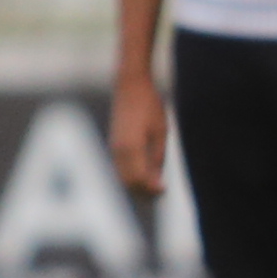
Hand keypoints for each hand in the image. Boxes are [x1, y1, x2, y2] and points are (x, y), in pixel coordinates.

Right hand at [109, 68, 169, 202]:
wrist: (130, 86)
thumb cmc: (149, 106)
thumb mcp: (160, 132)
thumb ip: (157, 158)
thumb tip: (157, 182)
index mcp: (132, 148)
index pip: (139, 180)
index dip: (151, 189)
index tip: (164, 190)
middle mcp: (118, 151)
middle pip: (128, 183)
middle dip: (143, 191)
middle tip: (160, 191)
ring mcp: (113, 148)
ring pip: (121, 177)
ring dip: (136, 184)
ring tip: (153, 183)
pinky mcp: (112, 144)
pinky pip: (119, 168)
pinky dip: (129, 175)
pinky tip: (143, 172)